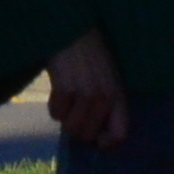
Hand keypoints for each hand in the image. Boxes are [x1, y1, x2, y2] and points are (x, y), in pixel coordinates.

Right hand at [45, 29, 129, 150]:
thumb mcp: (109, 78)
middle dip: (78, 129)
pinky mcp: (64, 88)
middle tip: (74, 113)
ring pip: (70, 128)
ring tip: (67, 101)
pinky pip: (55, 114)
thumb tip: (95, 134)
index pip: (119, 134)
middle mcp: (103, 97)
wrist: (73, 30)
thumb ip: (106, 103)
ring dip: (65, 118)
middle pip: (87, 136)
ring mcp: (84, 93)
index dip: (106, 144)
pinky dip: (53, 107)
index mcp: (118, 95)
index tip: (97, 141)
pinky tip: (58, 91)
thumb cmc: (91, 56)